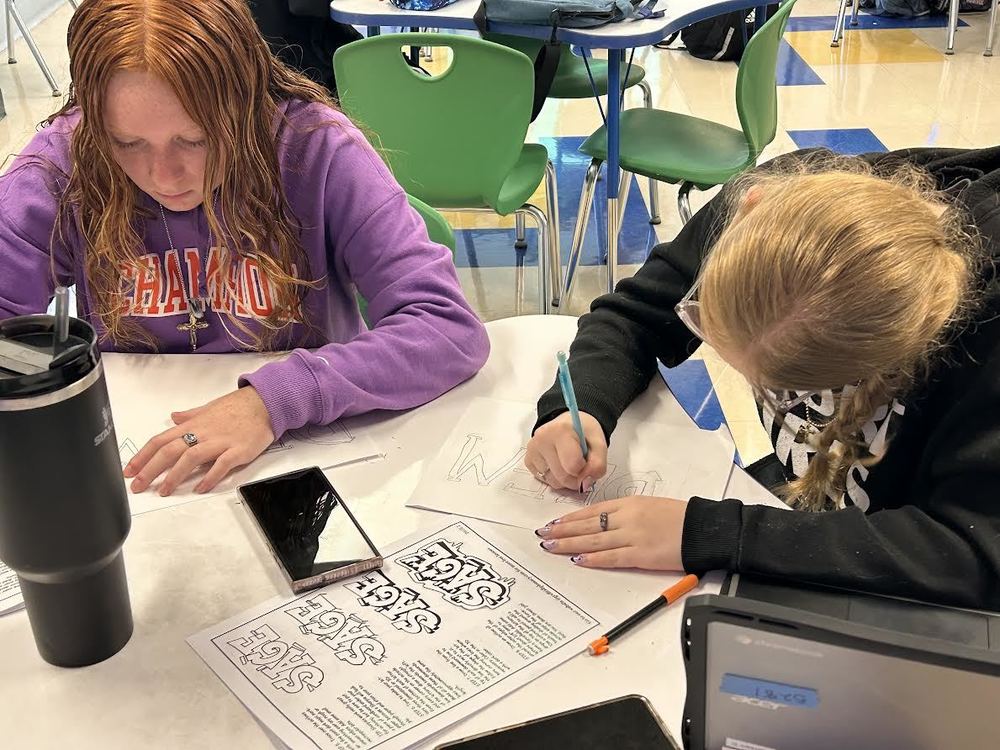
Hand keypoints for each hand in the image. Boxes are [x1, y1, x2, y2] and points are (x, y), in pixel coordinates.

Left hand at [124, 387, 274, 495]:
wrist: (266, 403)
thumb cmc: (238, 407)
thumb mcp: (209, 407)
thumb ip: (190, 416)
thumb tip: (174, 417)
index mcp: (194, 424)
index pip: (161, 440)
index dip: (143, 456)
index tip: (130, 471)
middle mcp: (203, 433)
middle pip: (170, 451)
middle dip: (150, 470)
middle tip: (138, 486)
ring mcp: (220, 442)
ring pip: (190, 458)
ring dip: (174, 476)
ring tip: (163, 491)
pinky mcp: (238, 450)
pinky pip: (221, 465)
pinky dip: (209, 477)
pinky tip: (200, 488)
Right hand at [524, 411, 607, 490]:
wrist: (568, 424)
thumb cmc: (583, 433)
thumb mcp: (599, 444)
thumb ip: (598, 465)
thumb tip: (584, 484)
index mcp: (560, 431)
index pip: (572, 466)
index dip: (585, 470)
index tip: (587, 461)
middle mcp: (542, 439)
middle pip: (562, 477)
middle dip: (576, 478)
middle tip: (581, 466)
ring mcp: (532, 450)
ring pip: (553, 482)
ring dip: (565, 479)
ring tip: (568, 463)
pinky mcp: (528, 460)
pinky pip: (544, 481)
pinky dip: (554, 477)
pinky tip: (558, 464)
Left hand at [534, 496, 686, 569]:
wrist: (703, 528)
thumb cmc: (680, 517)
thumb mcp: (650, 505)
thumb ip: (627, 513)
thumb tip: (606, 523)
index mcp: (629, 503)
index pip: (592, 511)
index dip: (570, 518)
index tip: (554, 523)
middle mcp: (626, 517)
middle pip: (587, 525)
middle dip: (562, 531)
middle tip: (543, 536)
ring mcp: (632, 536)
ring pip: (593, 540)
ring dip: (569, 544)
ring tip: (551, 547)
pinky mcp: (641, 555)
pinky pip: (611, 557)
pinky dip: (593, 558)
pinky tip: (577, 559)